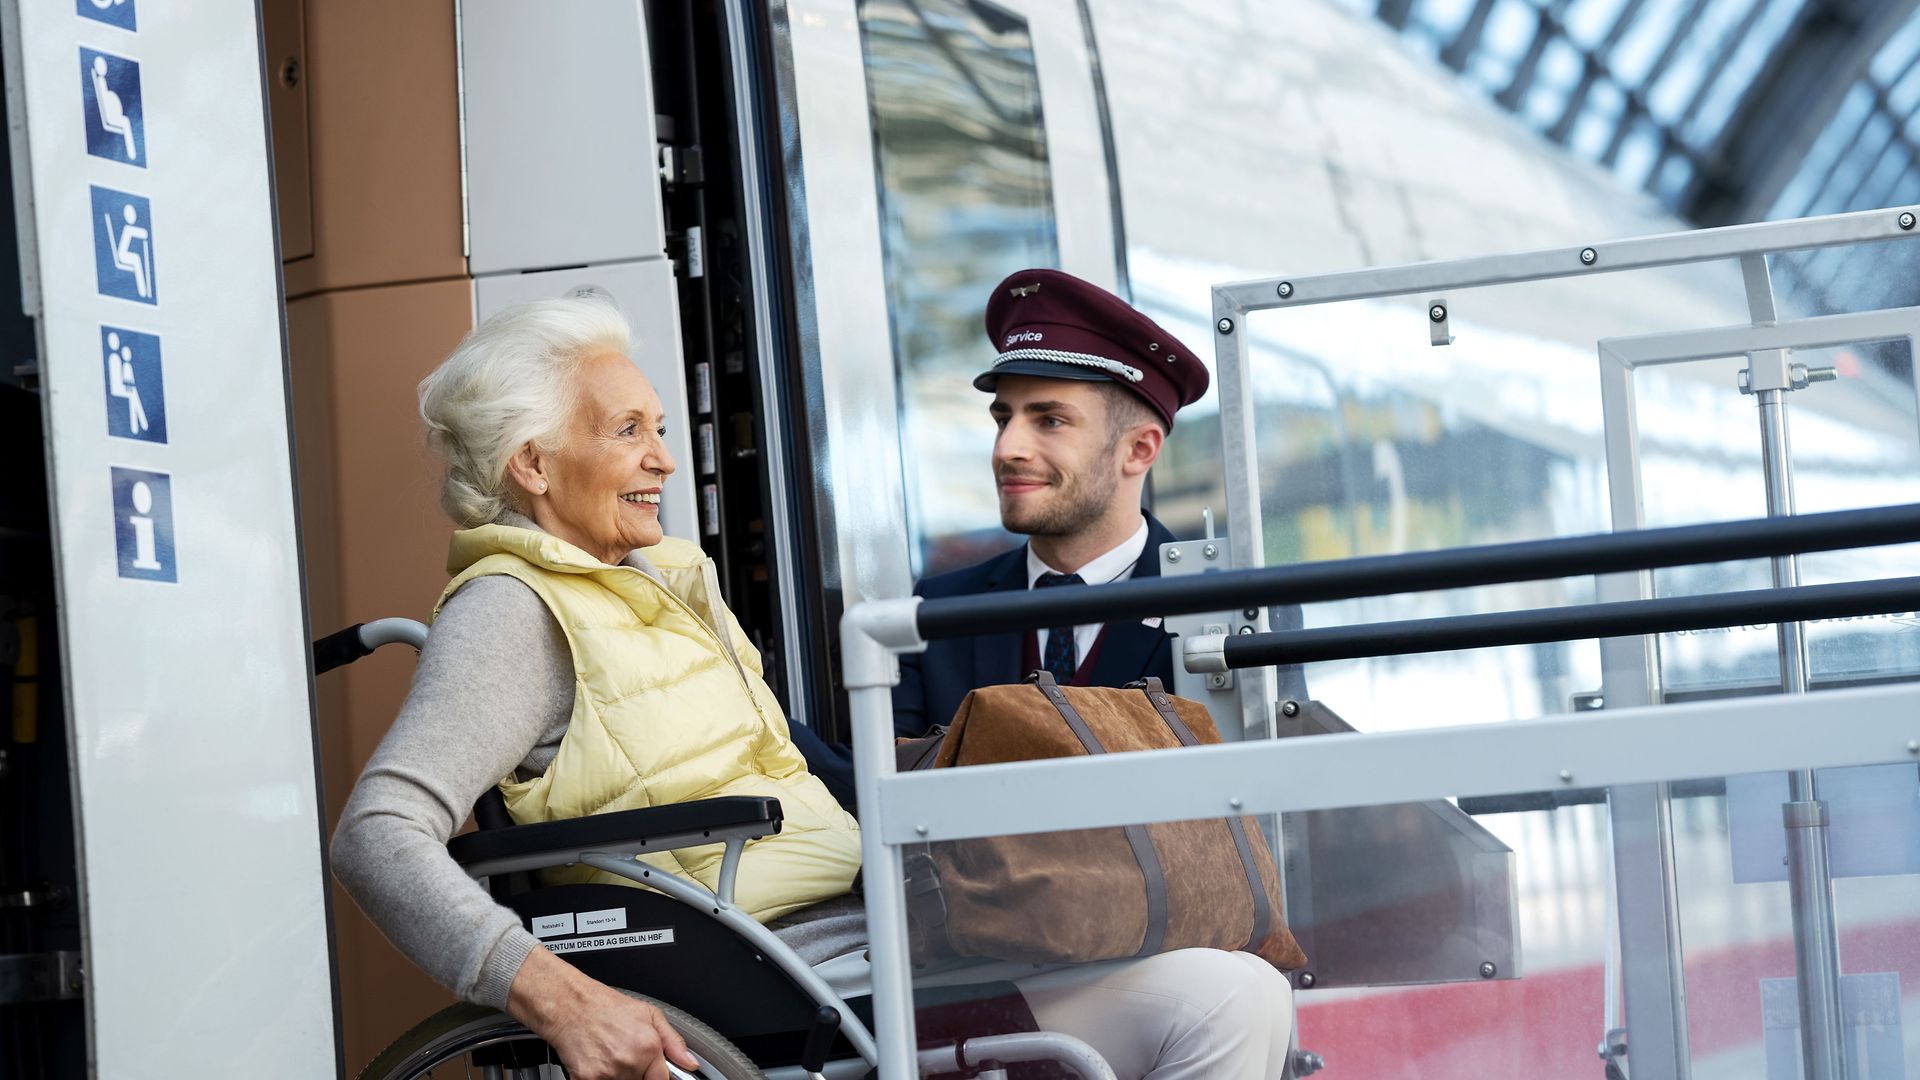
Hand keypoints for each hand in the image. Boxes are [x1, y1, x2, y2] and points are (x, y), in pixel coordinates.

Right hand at [506, 946, 701, 1078]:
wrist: (568, 1005)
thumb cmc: (604, 1006)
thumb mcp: (648, 1013)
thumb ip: (673, 1041)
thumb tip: (689, 1063)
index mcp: (648, 1046)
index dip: (657, 1076)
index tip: (652, 1072)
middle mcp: (629, 1062)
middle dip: (637, 1074)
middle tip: (625, 1054)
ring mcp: (608, 1073)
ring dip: (618, 1076)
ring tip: (611, 1055)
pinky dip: (600, 1078)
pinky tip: (598, 1062)